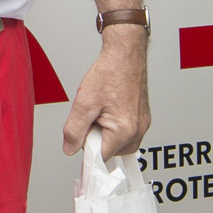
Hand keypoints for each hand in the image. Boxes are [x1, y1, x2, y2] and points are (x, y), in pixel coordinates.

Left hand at [62, 26, 150, 158]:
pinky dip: (114, 126)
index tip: (80, 141)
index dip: (86, 148)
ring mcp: (142, 125)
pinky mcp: (143, 119)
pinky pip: (125, 133)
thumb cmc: (110, 72)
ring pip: (117, 143)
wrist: (125, 54)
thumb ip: (74, 130)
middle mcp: (138, 131)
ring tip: (101, 110)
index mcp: (124, 130)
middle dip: (96, 139)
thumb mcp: (84, 102)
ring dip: (105, 132)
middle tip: (92, 116)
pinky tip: (108, 108)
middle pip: (110, 152)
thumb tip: (70, 148)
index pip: (101, 157)